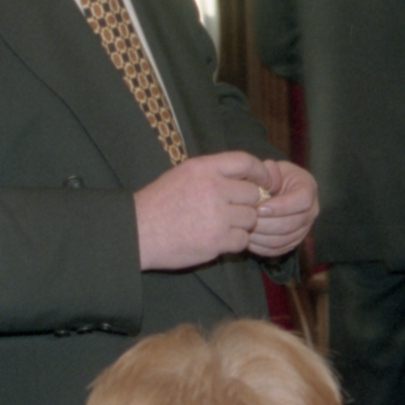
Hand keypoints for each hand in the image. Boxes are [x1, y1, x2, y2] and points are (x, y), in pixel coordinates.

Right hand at [133, 152, 271, 269]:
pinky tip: (218, 239)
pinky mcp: (216, 240)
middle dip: (247, 204)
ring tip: (221, 226)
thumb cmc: (159, 203)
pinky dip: (234, 242)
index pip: (245, 162)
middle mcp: (213, 188)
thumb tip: (244, 179)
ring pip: (250, 218)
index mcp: (204, 168)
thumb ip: (213, 173)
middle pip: (252, 194)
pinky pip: (242, 239)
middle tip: (232, 212)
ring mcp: (217, 215)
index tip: (266, 182)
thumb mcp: (183, 174)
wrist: (138, 232)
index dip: (261, 172)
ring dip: (241, 224)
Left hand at [249, 160, 317, 257]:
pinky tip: (248, 239)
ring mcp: (304, 229)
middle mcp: (312, 210)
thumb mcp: (272, 169)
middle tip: (247, 221)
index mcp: (308, 188)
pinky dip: (261, 247)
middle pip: (292, 223)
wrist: (276, 190)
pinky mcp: (293, 242)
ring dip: (262, 237)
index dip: (281, 206)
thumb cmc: (272, 177)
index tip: (260, 207)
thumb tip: (267, 180)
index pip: (302, 201)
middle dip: (267, 224)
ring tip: (245, 230)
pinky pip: (278, 249)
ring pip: (284, 239)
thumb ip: (270, 172)